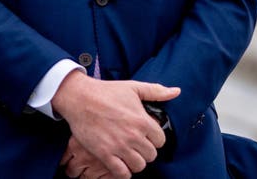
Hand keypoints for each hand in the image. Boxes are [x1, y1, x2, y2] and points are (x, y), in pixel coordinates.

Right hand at [51, 71, 179, 178]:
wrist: (80, 98)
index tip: (147, 136)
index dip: (155, 139)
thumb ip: (156, 91)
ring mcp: (119, 146)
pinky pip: (122, 173)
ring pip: (139, 166)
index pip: (161, 141)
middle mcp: (133, 135)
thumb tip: (176, 91)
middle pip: (151, 156)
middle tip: (137, 146)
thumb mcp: (134, 87)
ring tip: (130, 155)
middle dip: (146, 151)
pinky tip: (120, 163)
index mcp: (142, 120)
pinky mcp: (104, 154)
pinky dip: (123, 172)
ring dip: (136, 162)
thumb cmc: (107, 91)